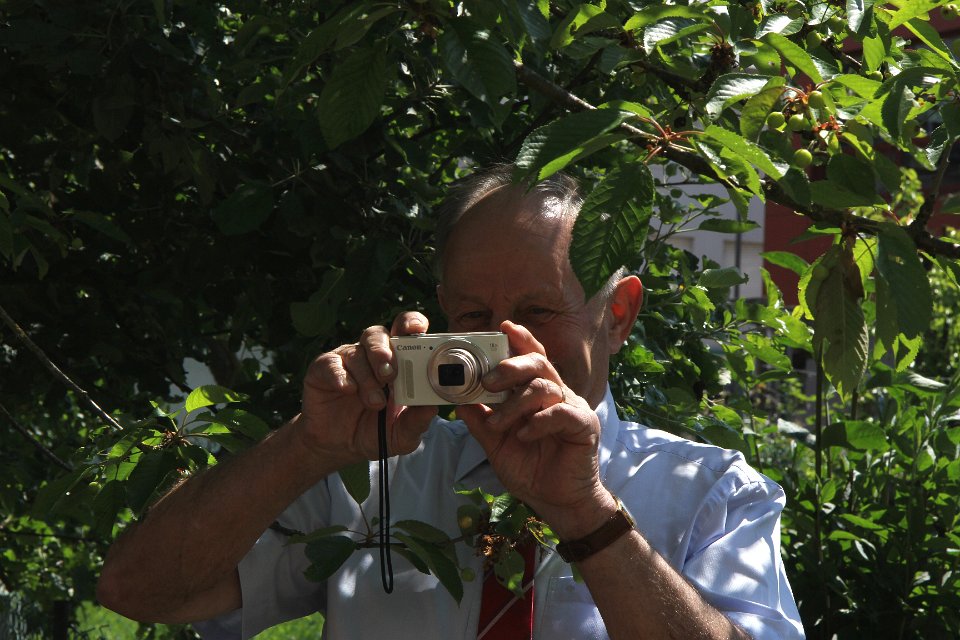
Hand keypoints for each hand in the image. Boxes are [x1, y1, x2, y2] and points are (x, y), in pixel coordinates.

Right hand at [292, 311, 437, 469]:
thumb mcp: (401, 435)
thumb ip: (416, 421)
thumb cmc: (375, 433)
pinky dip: (340, 376)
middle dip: (385, 351)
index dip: (412, 324)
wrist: (338, 447)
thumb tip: (432, 407)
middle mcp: (372, 355)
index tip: (418, 330)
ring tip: (375, 401)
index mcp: (397, 362)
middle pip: (379, 334)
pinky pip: (331, 364)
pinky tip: (347, 390)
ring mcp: (347, 360)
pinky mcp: (323, 369)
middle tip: (390, 374)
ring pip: (357, 352)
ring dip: (367, 376)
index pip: (405, 332)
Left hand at [456, 321, 614, 537]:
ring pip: (545, 387)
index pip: (530, 357)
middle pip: (539, 363)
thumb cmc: (532, 469)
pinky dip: (538, 421)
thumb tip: (457, 401)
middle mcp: (556, 394)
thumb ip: (480, 421)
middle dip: (511, 366)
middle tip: (488, 380)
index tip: (502, 326)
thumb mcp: (497, 445)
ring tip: (499, 424)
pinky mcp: (584, 426)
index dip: (519, 340)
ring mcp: (572, 408)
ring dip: (516, 403)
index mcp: (536, 394)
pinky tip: (524, 434)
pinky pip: (561, 413)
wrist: (558, 502)